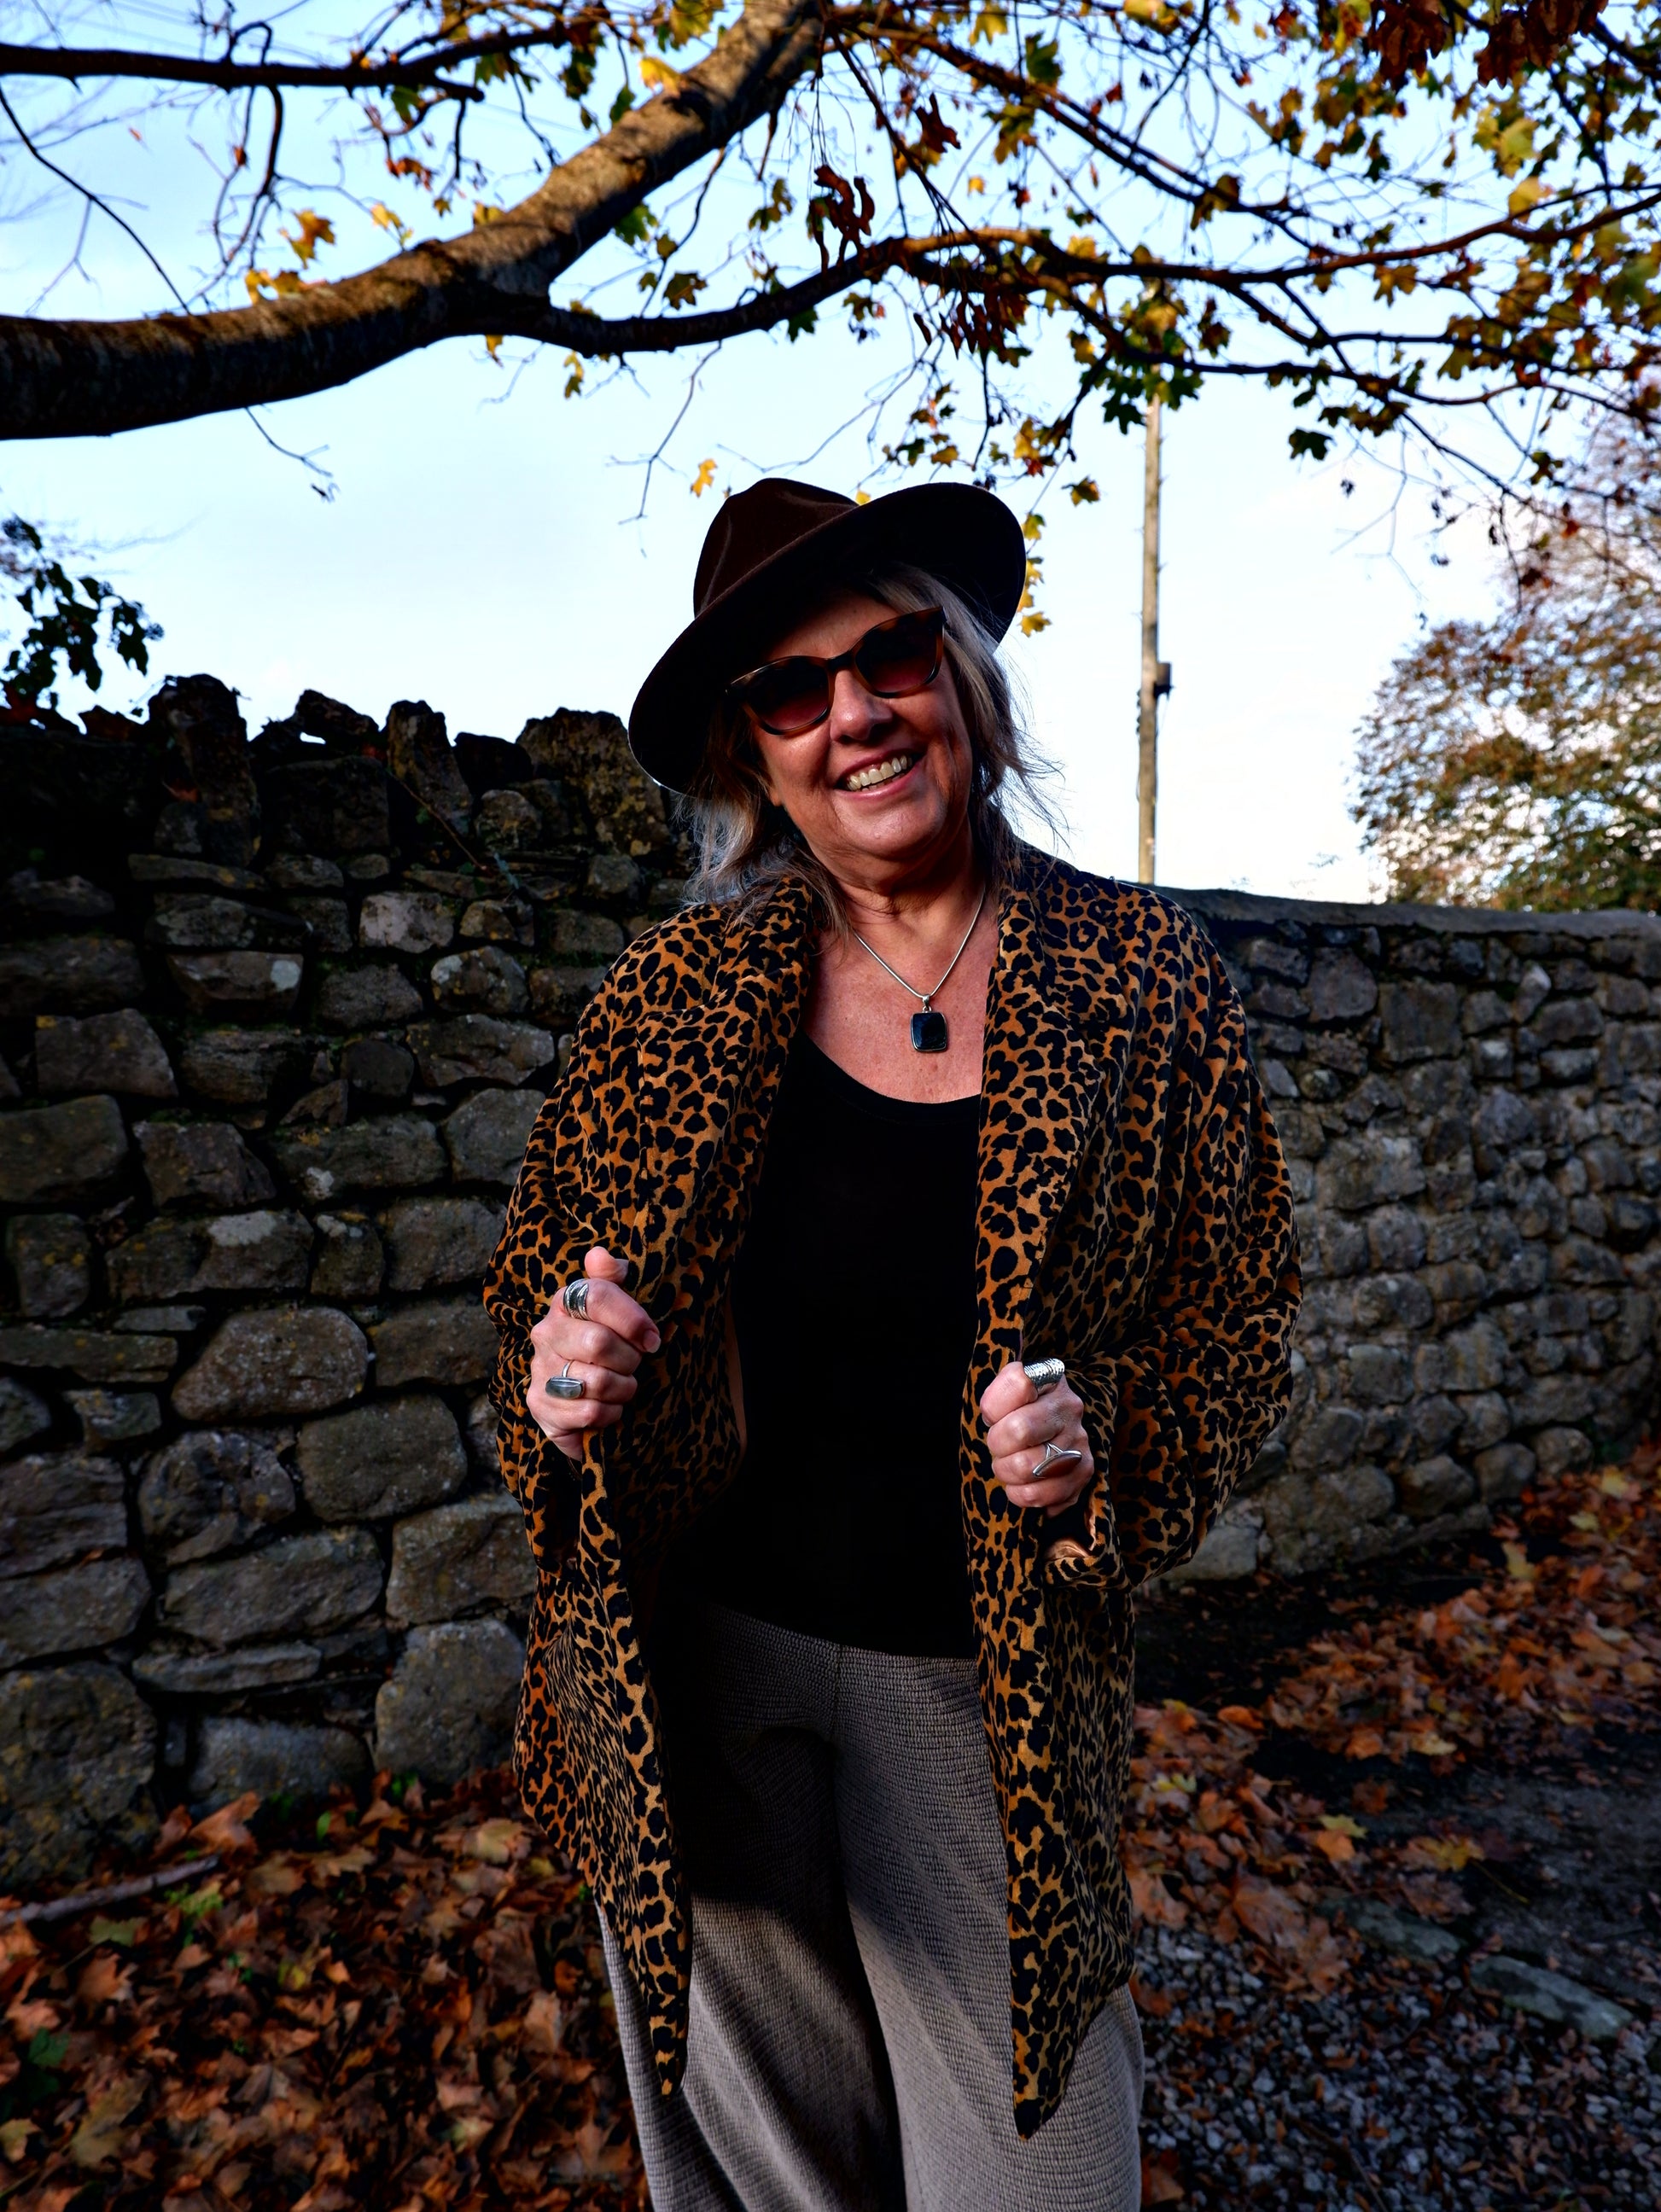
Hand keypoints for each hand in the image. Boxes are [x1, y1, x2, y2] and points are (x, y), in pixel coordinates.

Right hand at [528, 1246, 661, 1460]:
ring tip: (624, 1387)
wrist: (580, 1397)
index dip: (632, 1319)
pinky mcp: (539, 1404)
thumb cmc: (606, 1345)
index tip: (651, 1338)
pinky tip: (609, 1408)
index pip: (597, 1295)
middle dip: (629, 1359)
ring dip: (623, 1389)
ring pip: (597, 1381)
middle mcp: (546, 1332)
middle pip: (598, 1342)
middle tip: (635, 1365)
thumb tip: (600, 1255)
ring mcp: (539, 1368)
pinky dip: (609, 1414)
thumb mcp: (616, 1307)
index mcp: (565, 1302)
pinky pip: (588, 1412)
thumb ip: (611, 1277)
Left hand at [979, 1358, 1093, 1517]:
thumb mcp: (1004, 1392)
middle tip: (998, 1446)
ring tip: (1009, 1465)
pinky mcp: (1083, 1471)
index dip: (994, 1406)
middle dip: (997, 1445)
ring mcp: (1079, 1440)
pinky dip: (1021, 1494)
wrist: (1048, 1432)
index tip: (993, 1415)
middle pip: (1019, 1430)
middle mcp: (1070, 1406)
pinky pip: (1040, 1494)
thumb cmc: (1017, 1412)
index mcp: (1049, 1378)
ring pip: (1027, 1467)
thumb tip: (994, 1418)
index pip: (1019, 1383)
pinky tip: (1022, 1484)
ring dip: (1006, 1472)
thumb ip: (995, 1397)